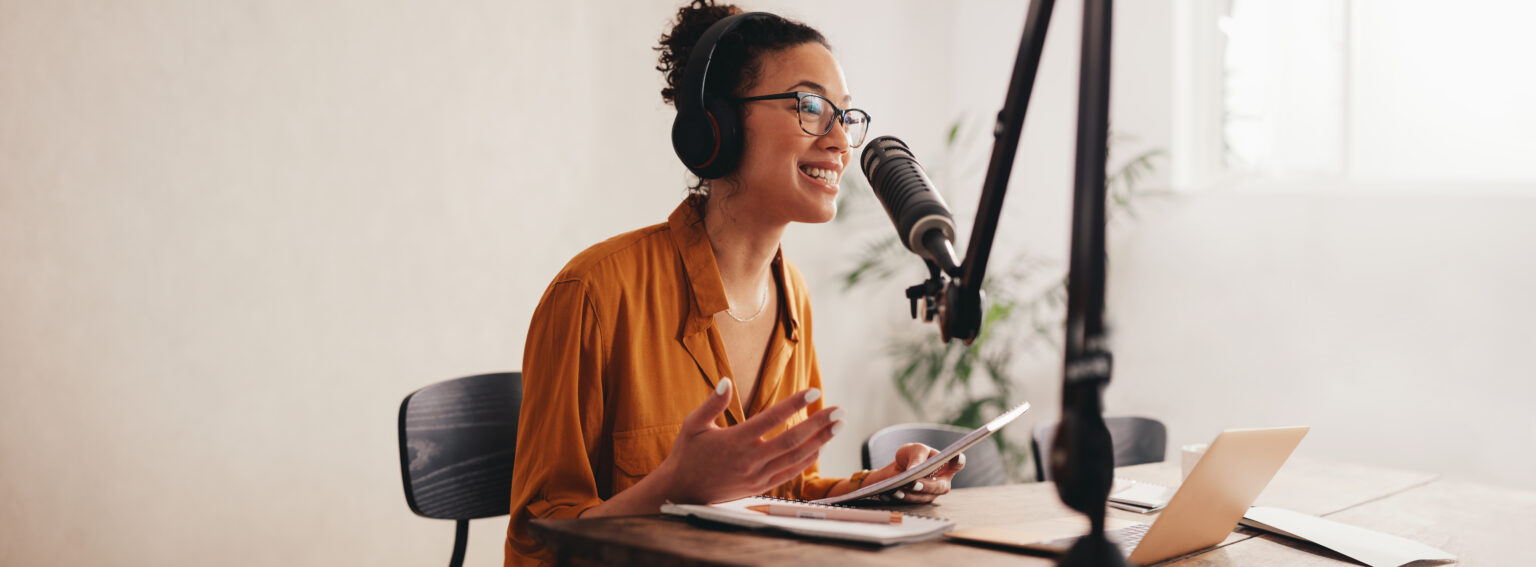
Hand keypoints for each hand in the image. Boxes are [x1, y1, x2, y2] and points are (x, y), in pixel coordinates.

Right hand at [652, 378, 844, 503]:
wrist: (681, 491)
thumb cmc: (687, 454)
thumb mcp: (692, 425)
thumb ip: (712, 403)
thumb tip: (725, 380)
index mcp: (735, 441)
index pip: (771, 419)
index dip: (794, 404)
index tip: (813, 391)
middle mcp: (750, 460)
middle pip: (792, 440)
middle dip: (819, 424)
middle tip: (839, 410)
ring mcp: (757, 476)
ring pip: (796, 458)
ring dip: (820, 441)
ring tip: (837, 426)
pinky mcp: (760, 487)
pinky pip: (790, 473)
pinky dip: (808, 460)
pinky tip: (821, 446)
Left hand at [864, 444, 964, 503]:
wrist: (897, 468)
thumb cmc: (911, 456)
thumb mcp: (914, 450)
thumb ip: (917, 458)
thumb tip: (914, 471)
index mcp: (946, 465)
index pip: (957, 463)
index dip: (958, 461)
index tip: (956, 457)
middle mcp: (942, 481)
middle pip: (940, 486)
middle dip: (927, 485)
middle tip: (914, 482)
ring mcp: (932, 493)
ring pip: (924, 497)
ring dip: (910, 494)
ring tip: (896, 489)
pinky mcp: (919, 501)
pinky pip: (911, 502)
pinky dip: (900, 497)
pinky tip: (889, 493)